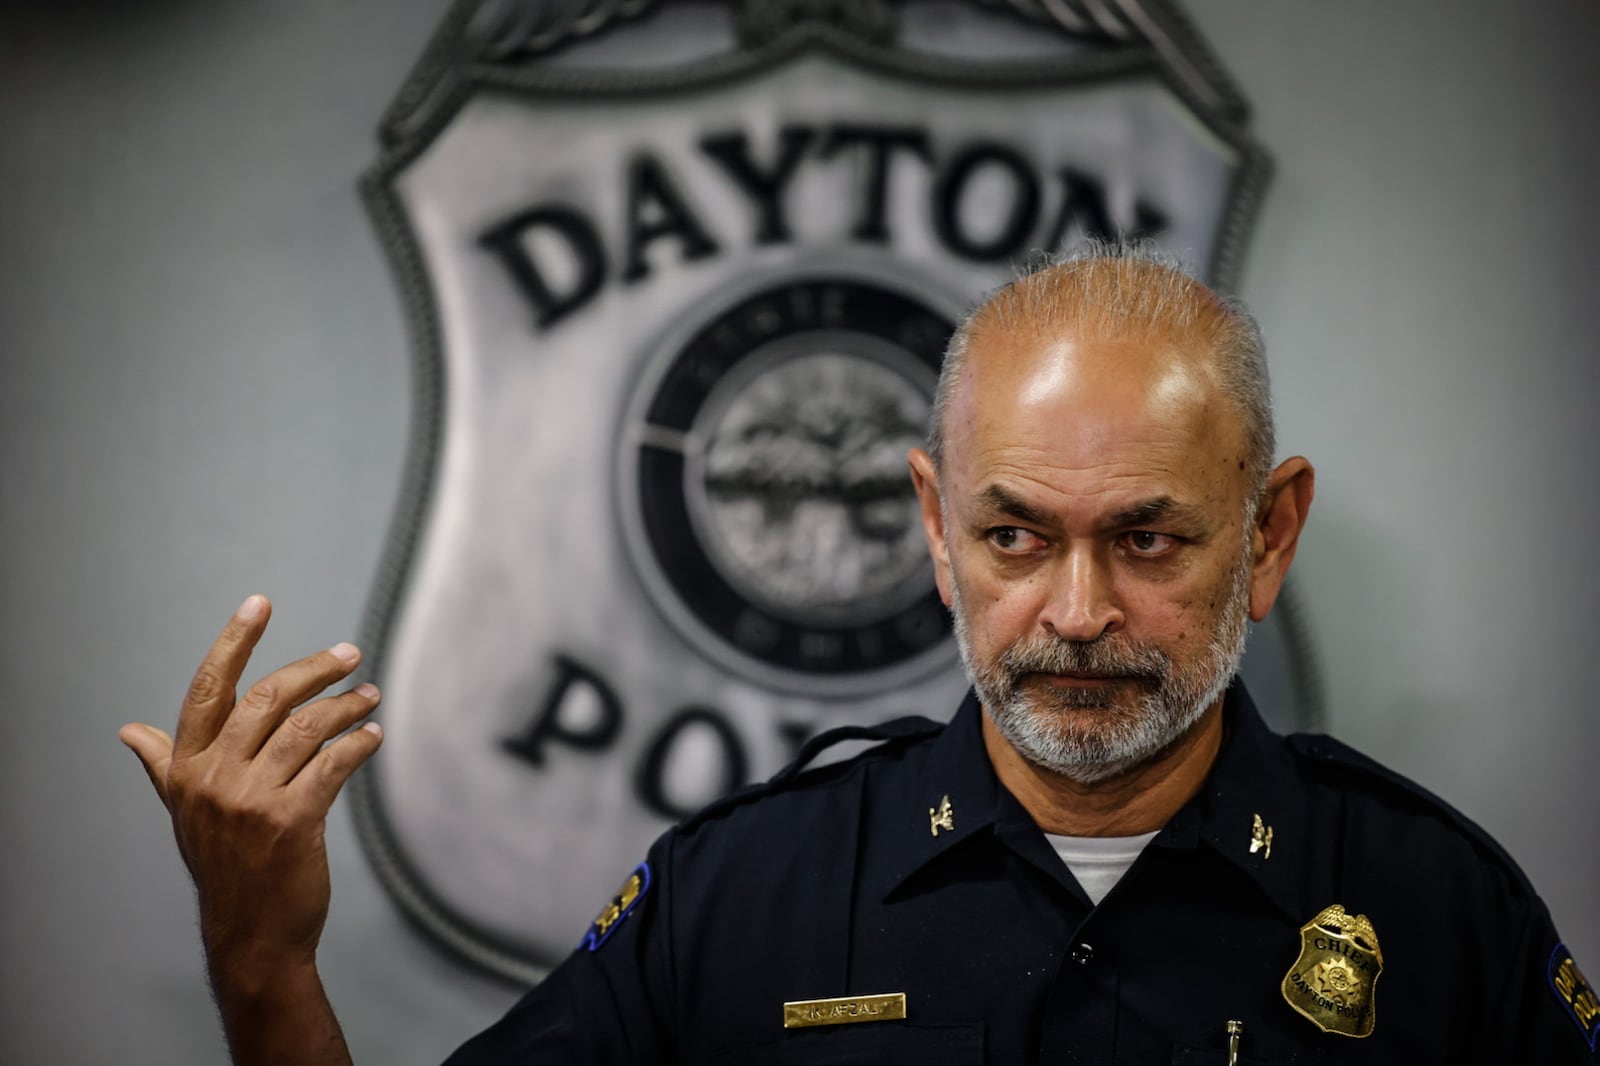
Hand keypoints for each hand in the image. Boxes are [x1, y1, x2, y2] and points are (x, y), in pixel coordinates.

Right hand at [120, 595, 382, 980]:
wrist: (252, 934)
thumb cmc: (226, 865)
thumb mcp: (185, 813)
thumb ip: (164, 765)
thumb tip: (129, 731)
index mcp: (185, 770)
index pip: (208, 689)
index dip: (233, 641)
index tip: (258, 602)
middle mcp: (213, 779)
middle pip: (269, 698)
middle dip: (316, 669)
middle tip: (350, 655)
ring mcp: (251, 800)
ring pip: (308, 728)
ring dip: (347, 706)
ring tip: (370, 697)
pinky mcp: (292, 821)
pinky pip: (334, 764)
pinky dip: (360, 743)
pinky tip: (373, 737)